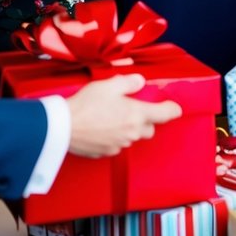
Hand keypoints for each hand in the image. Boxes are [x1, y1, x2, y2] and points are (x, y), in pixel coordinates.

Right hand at [66, 74, 182, 157]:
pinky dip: (113, 138)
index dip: (172, 110)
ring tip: (110, 118)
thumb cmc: (85, 105)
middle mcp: (132, 133)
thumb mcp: (109, 85)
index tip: (175, 108)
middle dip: (145, 121)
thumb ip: (129, 82)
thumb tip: (140, 82)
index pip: (166, 114)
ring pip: (132, 138)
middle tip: (131, 110)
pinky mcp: (105, 153)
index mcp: (137, 115)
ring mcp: (119, 145)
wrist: (61, 127)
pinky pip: (116, 145)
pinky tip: (100, 129)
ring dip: (127, 129)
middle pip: (149, 129)